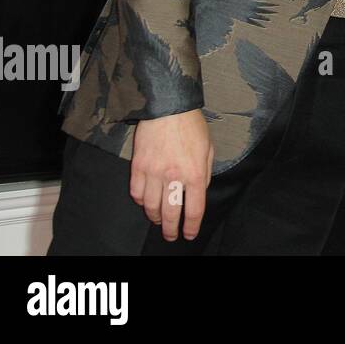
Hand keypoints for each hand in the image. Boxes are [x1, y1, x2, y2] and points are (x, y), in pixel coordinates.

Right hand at [130, 109, 213, 240]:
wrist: (168, 107)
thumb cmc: (191, 126)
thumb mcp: (208, 149)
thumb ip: (204, 172)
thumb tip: (199, 191)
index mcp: (195, 173)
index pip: (193, 209)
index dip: (191, 226)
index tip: (189, 234)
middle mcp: (174, 177)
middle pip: (170, 213)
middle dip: (171, 229)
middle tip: (171, 236)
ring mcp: (153, 173)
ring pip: (151, 207)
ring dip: (155, 217)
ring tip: (158, 221)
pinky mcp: (138, 166)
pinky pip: (137, 192)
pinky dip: (141, 201)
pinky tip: (146, 202)